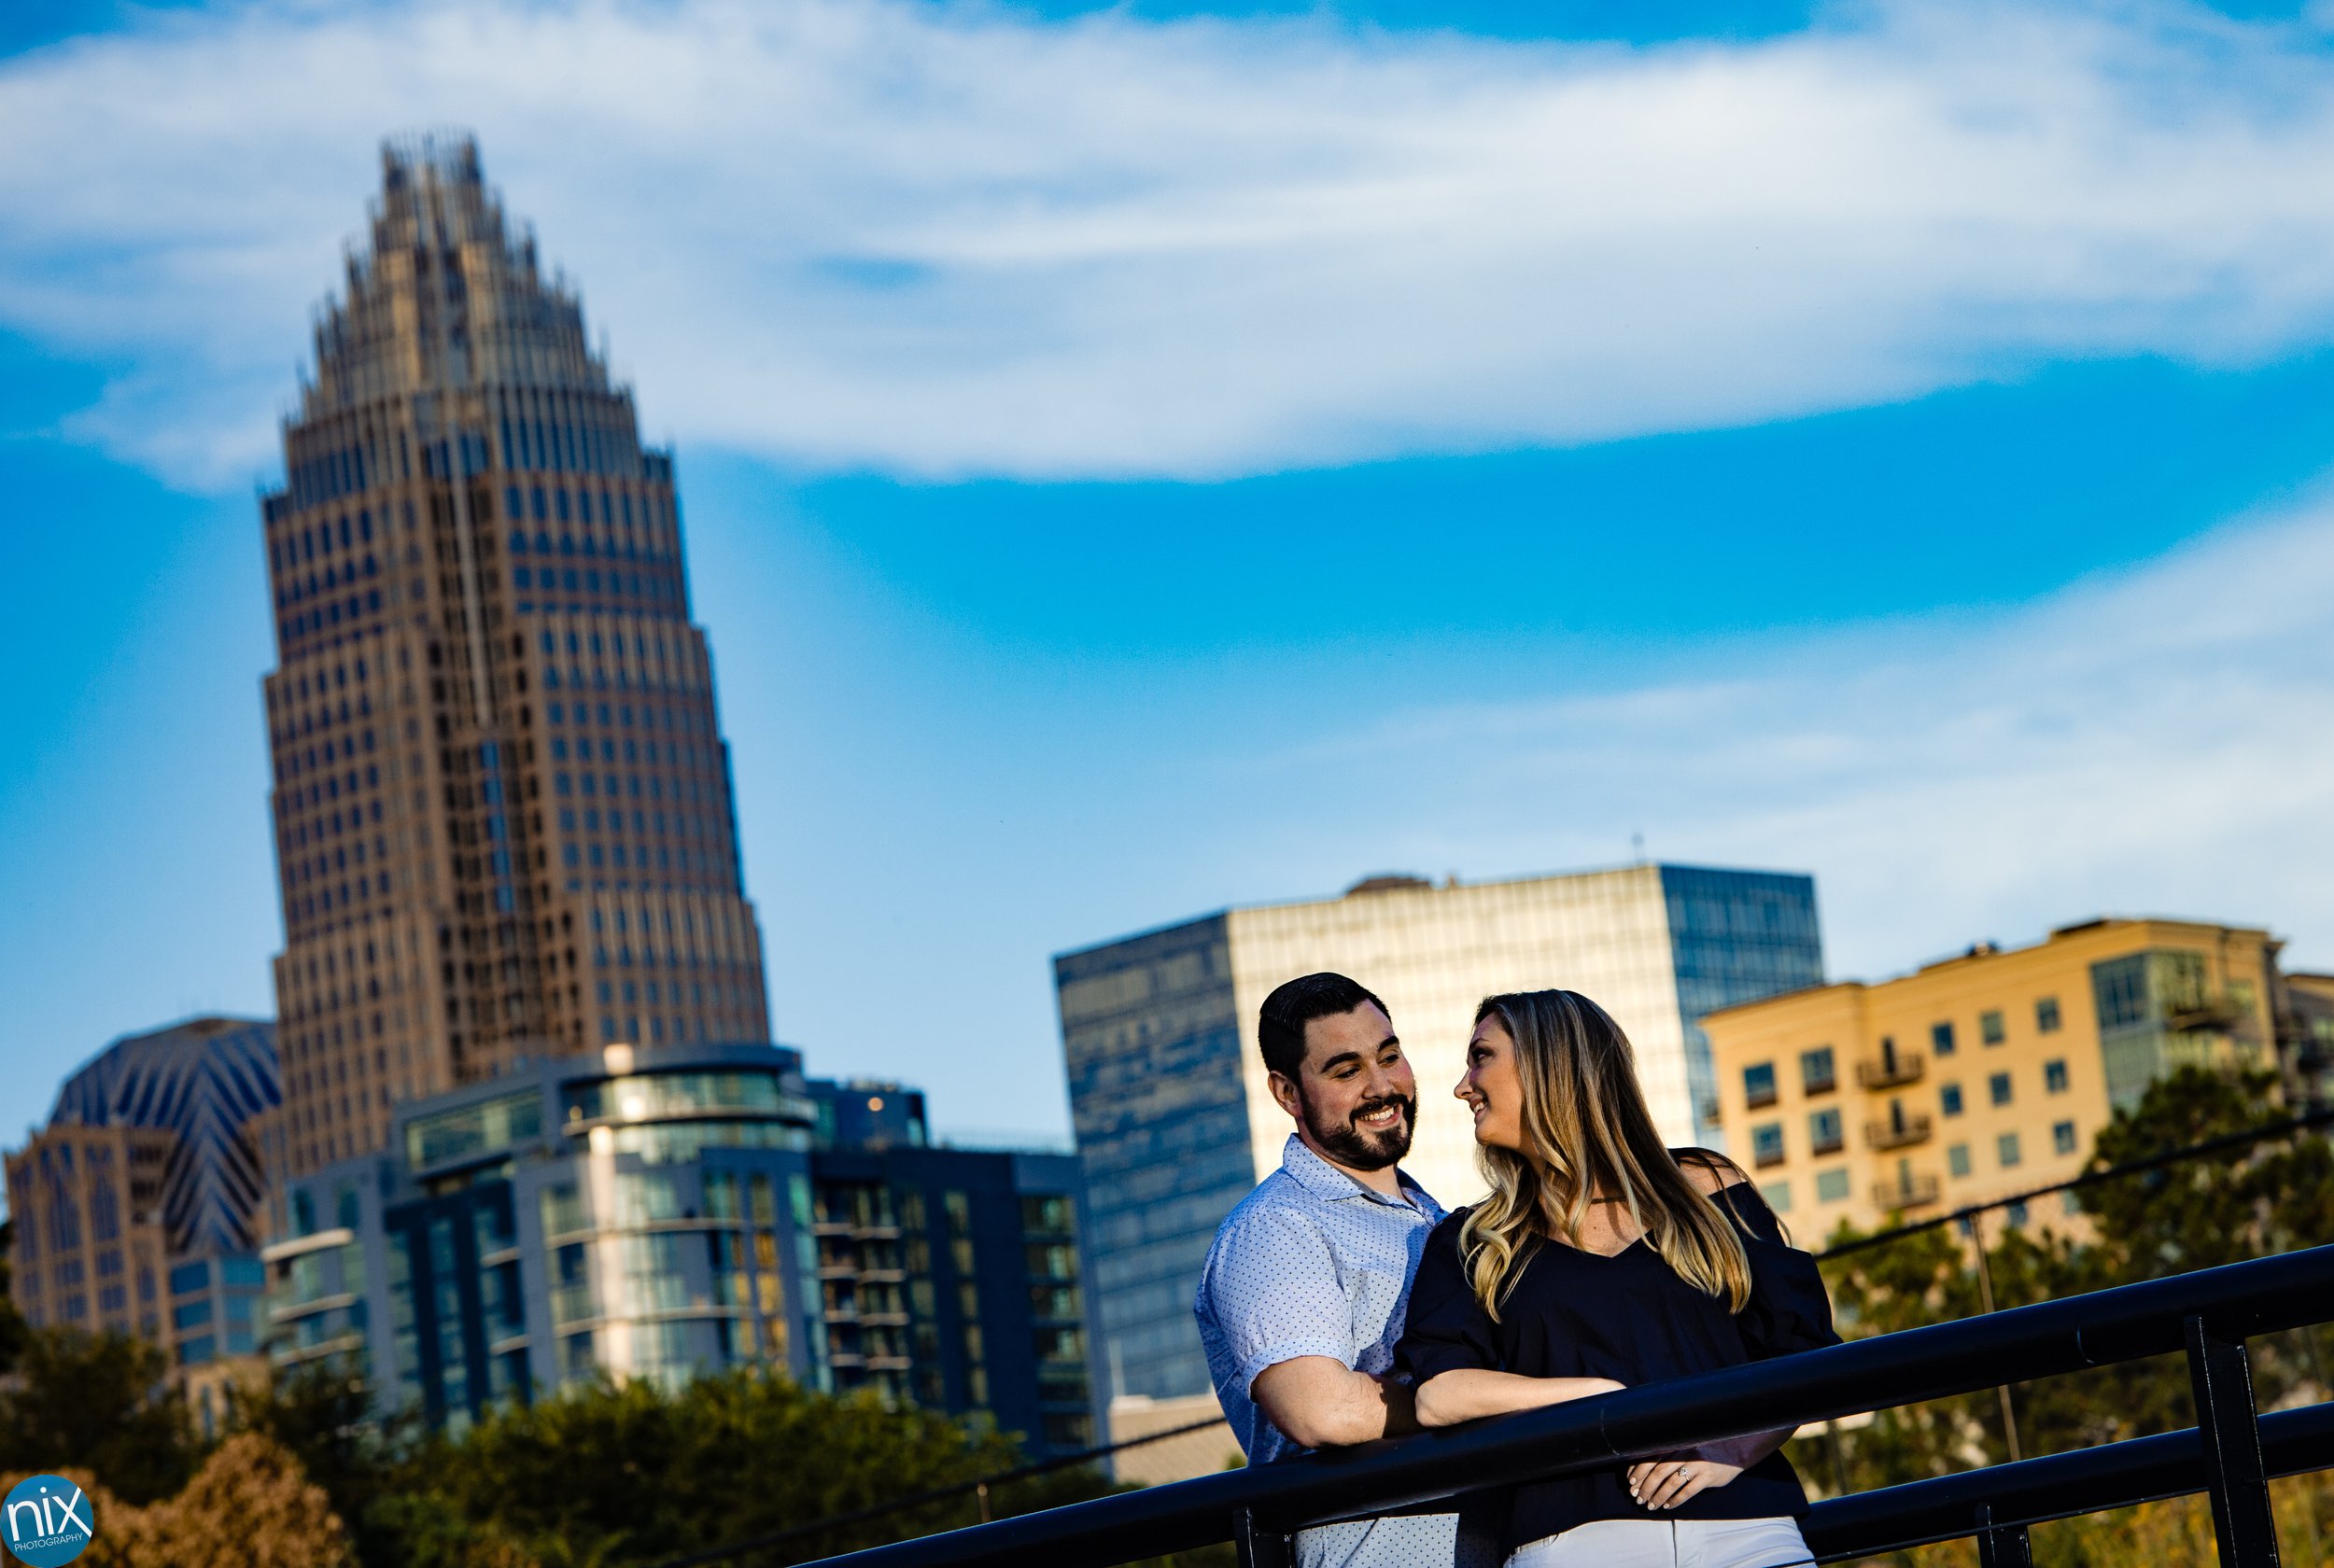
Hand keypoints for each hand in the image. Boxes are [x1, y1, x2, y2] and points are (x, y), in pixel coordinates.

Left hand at [1627, 1456, 1741, 1510]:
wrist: (1734, 1452)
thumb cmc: (1703, 1453)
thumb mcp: (1686, 1449)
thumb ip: (1669, 1456)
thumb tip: (1643, 1473)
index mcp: (1676, 1444)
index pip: (1651, 1457)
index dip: (1638, 1470)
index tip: (1631, 1482)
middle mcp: (1685, 1452)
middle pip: (1658, 1471)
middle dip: (1645, 1486)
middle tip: (1638, 1497)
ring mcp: (1697, 1464)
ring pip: (1671, 1483)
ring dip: (1658, 1496)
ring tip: (1651, 1505)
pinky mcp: (1708, 1476)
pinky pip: (1687, 1491)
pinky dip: (1675, 1500)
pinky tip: (1667, 1505)